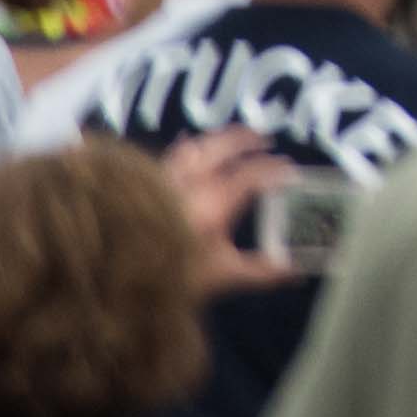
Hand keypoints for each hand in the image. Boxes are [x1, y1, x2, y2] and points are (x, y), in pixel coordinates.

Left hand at [156, 129, 296, 278]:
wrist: (120, 279)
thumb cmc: (173, 277)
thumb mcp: (223, 276)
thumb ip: (261, 272)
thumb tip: (296, 272)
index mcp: (215, 203)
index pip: (252, 174)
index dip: (275, 170)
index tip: (289, 173)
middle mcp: (192, 184)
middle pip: (225, 148)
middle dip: (248, 140)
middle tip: (265, 140)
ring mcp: (167, 182)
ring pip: (197, 147)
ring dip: (219, 139)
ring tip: (232, 137)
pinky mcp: (146, 187)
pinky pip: (169, 157)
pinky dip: (184, 147)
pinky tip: (187, 143)